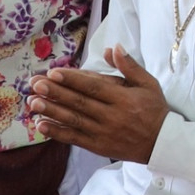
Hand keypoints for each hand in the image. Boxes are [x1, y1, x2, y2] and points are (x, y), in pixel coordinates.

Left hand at [29, 48, 170, 163]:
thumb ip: (129, 66)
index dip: (73, 80)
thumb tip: (113, 47)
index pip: (94, 87)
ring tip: (33, 102)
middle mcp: (112, 116)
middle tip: (35, 84)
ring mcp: (104, 133)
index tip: (53, 72)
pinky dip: (58, 132)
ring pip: (74, 121)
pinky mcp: (99, 146)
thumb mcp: (148, 83)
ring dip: (52, 111)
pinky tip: (42, 125)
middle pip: (80, 103)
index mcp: (124, 98)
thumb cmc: (154, 109)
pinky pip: (75, 139)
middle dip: (56, 93)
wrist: (162, 143)